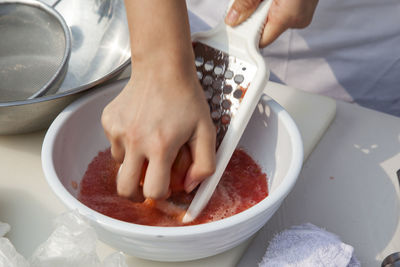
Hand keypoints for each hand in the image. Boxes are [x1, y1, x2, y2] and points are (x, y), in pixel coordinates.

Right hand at [101, 54, 215, 199]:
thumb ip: (204, 164)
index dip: (161, 194)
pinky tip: (139, 126)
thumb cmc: (186, 97)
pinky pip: (114, 144)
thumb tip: (189, 187)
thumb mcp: (206, 130)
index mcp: (161, 146)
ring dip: (133, 162)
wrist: (162, 68)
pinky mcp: (108, 121)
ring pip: (120, 164)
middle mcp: (135, 141)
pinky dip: (125, 143)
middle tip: (146, 184)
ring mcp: (118, 130)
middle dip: (135, 194)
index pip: (153, 190)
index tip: (165, 186)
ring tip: (148, 143)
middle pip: (124, 188)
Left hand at [225, 0, 318, 46]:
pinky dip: (275, 4)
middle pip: (266, 29)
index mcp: (289, 15)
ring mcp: (304, 13)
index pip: (261, 41)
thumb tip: (233, 19)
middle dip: (255, 16)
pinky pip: (283, 11)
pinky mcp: (305, 6)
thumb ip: (245, 3)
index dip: (246, 34)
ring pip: (274, 19)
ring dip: (264, 8)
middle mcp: (299, 19)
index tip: (236, 25)